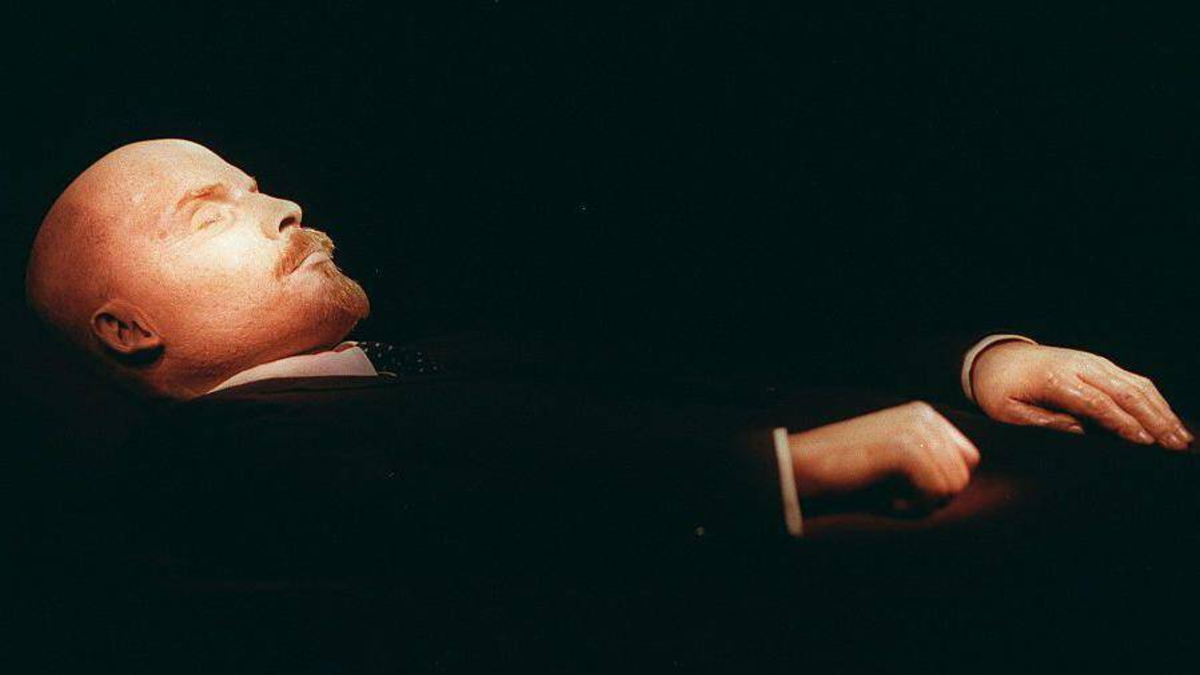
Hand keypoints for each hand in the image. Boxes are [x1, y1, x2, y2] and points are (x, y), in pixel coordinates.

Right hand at [787, 401, 979, 509]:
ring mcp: (914, 428)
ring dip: (921, 505)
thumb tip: (960, 483)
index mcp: (923, 415)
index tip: (906, 490)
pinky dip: (912, 508)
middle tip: (895, 498)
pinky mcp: (904, 446)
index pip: (967, 460)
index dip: (942, 486)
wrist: (805, 471)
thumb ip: (931, 466)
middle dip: (932, 498)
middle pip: (962, 476)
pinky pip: (935, 492)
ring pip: (952, 486)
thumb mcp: (897, 466)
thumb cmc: (848, 476)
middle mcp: (923, 415)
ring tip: (888, 498)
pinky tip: (886, 503)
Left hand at [972, 341, 1192, 449]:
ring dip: (1161, 411)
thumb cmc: (999, 390)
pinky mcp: (1099, 364)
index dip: (1122, 423)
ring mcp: (1093, 362)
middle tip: (1175, 446)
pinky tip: (1167, 418)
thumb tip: (1081, 432)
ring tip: (1181, 437)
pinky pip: (1132, 380)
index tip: (1144, 443)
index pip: (1096, 403)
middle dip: (1154, 420)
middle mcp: (1079, 367)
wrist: (995, 358)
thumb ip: (1044, 422)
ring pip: (1136, 384)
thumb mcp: (1008, 412)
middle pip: (1124, 392)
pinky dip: (1154, 399)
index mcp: (1055, 380)